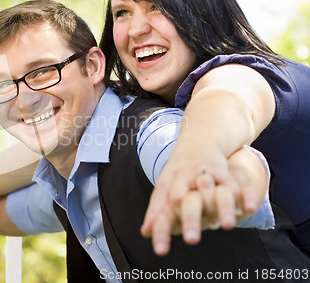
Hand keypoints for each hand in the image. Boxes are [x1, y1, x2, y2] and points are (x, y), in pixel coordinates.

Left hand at [141, 147, 266, 255]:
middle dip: (189, 219)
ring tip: (226, 227)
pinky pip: (232, 181)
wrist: (199, 138)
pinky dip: (239, 194)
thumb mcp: (165, 188)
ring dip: (219, 207)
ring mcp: (202, 172)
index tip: (160, 251)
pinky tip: (246, 208)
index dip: (160, 231)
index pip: (161, 211)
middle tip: (192, 241)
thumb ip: (157, 211)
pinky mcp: (222, 168)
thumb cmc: (180, 171)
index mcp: (167, 187)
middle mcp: (182, 179)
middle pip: (183, 201)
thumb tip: (145, 233)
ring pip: (209, 190)